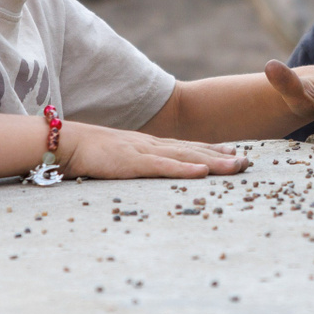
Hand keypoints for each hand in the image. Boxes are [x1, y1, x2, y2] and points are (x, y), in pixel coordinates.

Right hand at [58, 121, 248, 179]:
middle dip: (222, 156)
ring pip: (186, 157)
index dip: (212, 149)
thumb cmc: (90, 153)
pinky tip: (203, 171)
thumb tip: (146, 172)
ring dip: (213, 161)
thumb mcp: (119, 158)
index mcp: (149, 145)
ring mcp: (144, 152)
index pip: (187, 147)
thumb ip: (135, 163)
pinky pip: (163, 167)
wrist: (66, 141)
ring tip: (237, 166)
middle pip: (194, 150)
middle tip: (248, 162)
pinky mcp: (133, 163)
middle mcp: (153, 145)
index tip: (235, 152)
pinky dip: (184, 168)